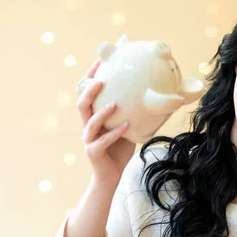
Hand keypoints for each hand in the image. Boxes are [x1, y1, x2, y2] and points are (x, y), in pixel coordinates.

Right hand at [77, 59, 135, 185]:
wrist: (112, 175)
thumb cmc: (119, 149)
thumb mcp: (127, 126)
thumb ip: (132, 113)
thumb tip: (154, 95)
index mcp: (93, 117)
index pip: (87, 94)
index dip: (90, 77)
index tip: (99, 61)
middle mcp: (87, 127)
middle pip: (82, 105)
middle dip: (89, 91)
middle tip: (101, 81)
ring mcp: (88, 140)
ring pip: (90, 122)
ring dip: (102, 112)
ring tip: (115, 104)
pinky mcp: (94, 152)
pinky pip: (103, 141)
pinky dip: (115, 133)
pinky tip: (126, 126)